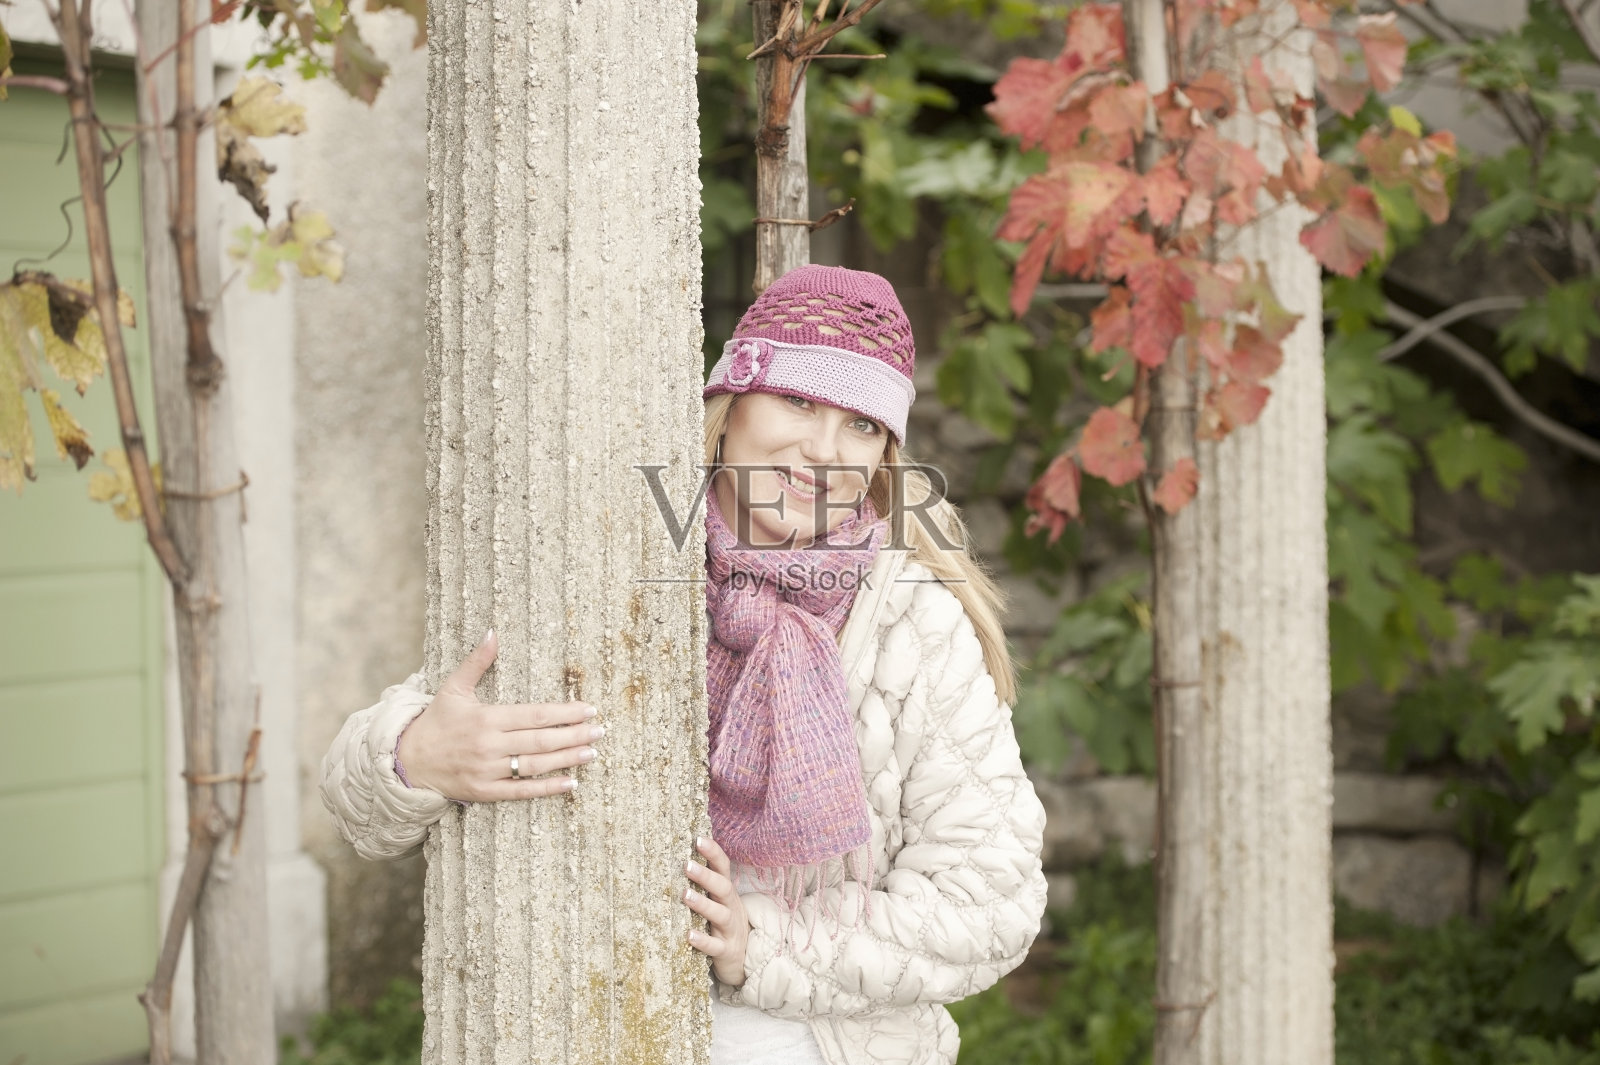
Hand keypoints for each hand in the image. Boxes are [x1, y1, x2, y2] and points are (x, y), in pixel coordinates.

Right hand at [395, 630, 602, 801]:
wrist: (407, 761)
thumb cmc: (435, 722)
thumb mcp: (453, 688)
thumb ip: (477, 662)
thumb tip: (492, 632)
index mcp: (486, 718)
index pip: (535, 715)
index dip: (564, 712)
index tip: (588, 709)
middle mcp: (489, 745)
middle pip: (541, 740)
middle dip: (574, 734)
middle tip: (600, 730)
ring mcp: (487, 771)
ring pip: (535, 766)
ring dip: (567, 759)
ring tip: (593, 752)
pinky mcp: (484, 792)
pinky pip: (521, 792)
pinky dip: (547, 789)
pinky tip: (570, 783)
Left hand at [683, 836, 749, 986]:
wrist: (743, 959)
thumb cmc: (723, 923)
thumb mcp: (719, 900)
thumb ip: (705, 882)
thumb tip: (679, 855)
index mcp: (727, 893)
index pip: (723, 868)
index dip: (713, 853)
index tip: (698, 839)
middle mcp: (731, 907)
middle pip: (723, 888)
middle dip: (706, 876)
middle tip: (686, 865)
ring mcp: (730, 930)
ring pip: (720, 915)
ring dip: (703, 904)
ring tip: (685, 895)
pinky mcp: (726, 951)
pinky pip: (715, 946)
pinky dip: (703, 941)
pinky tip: (688, 935)